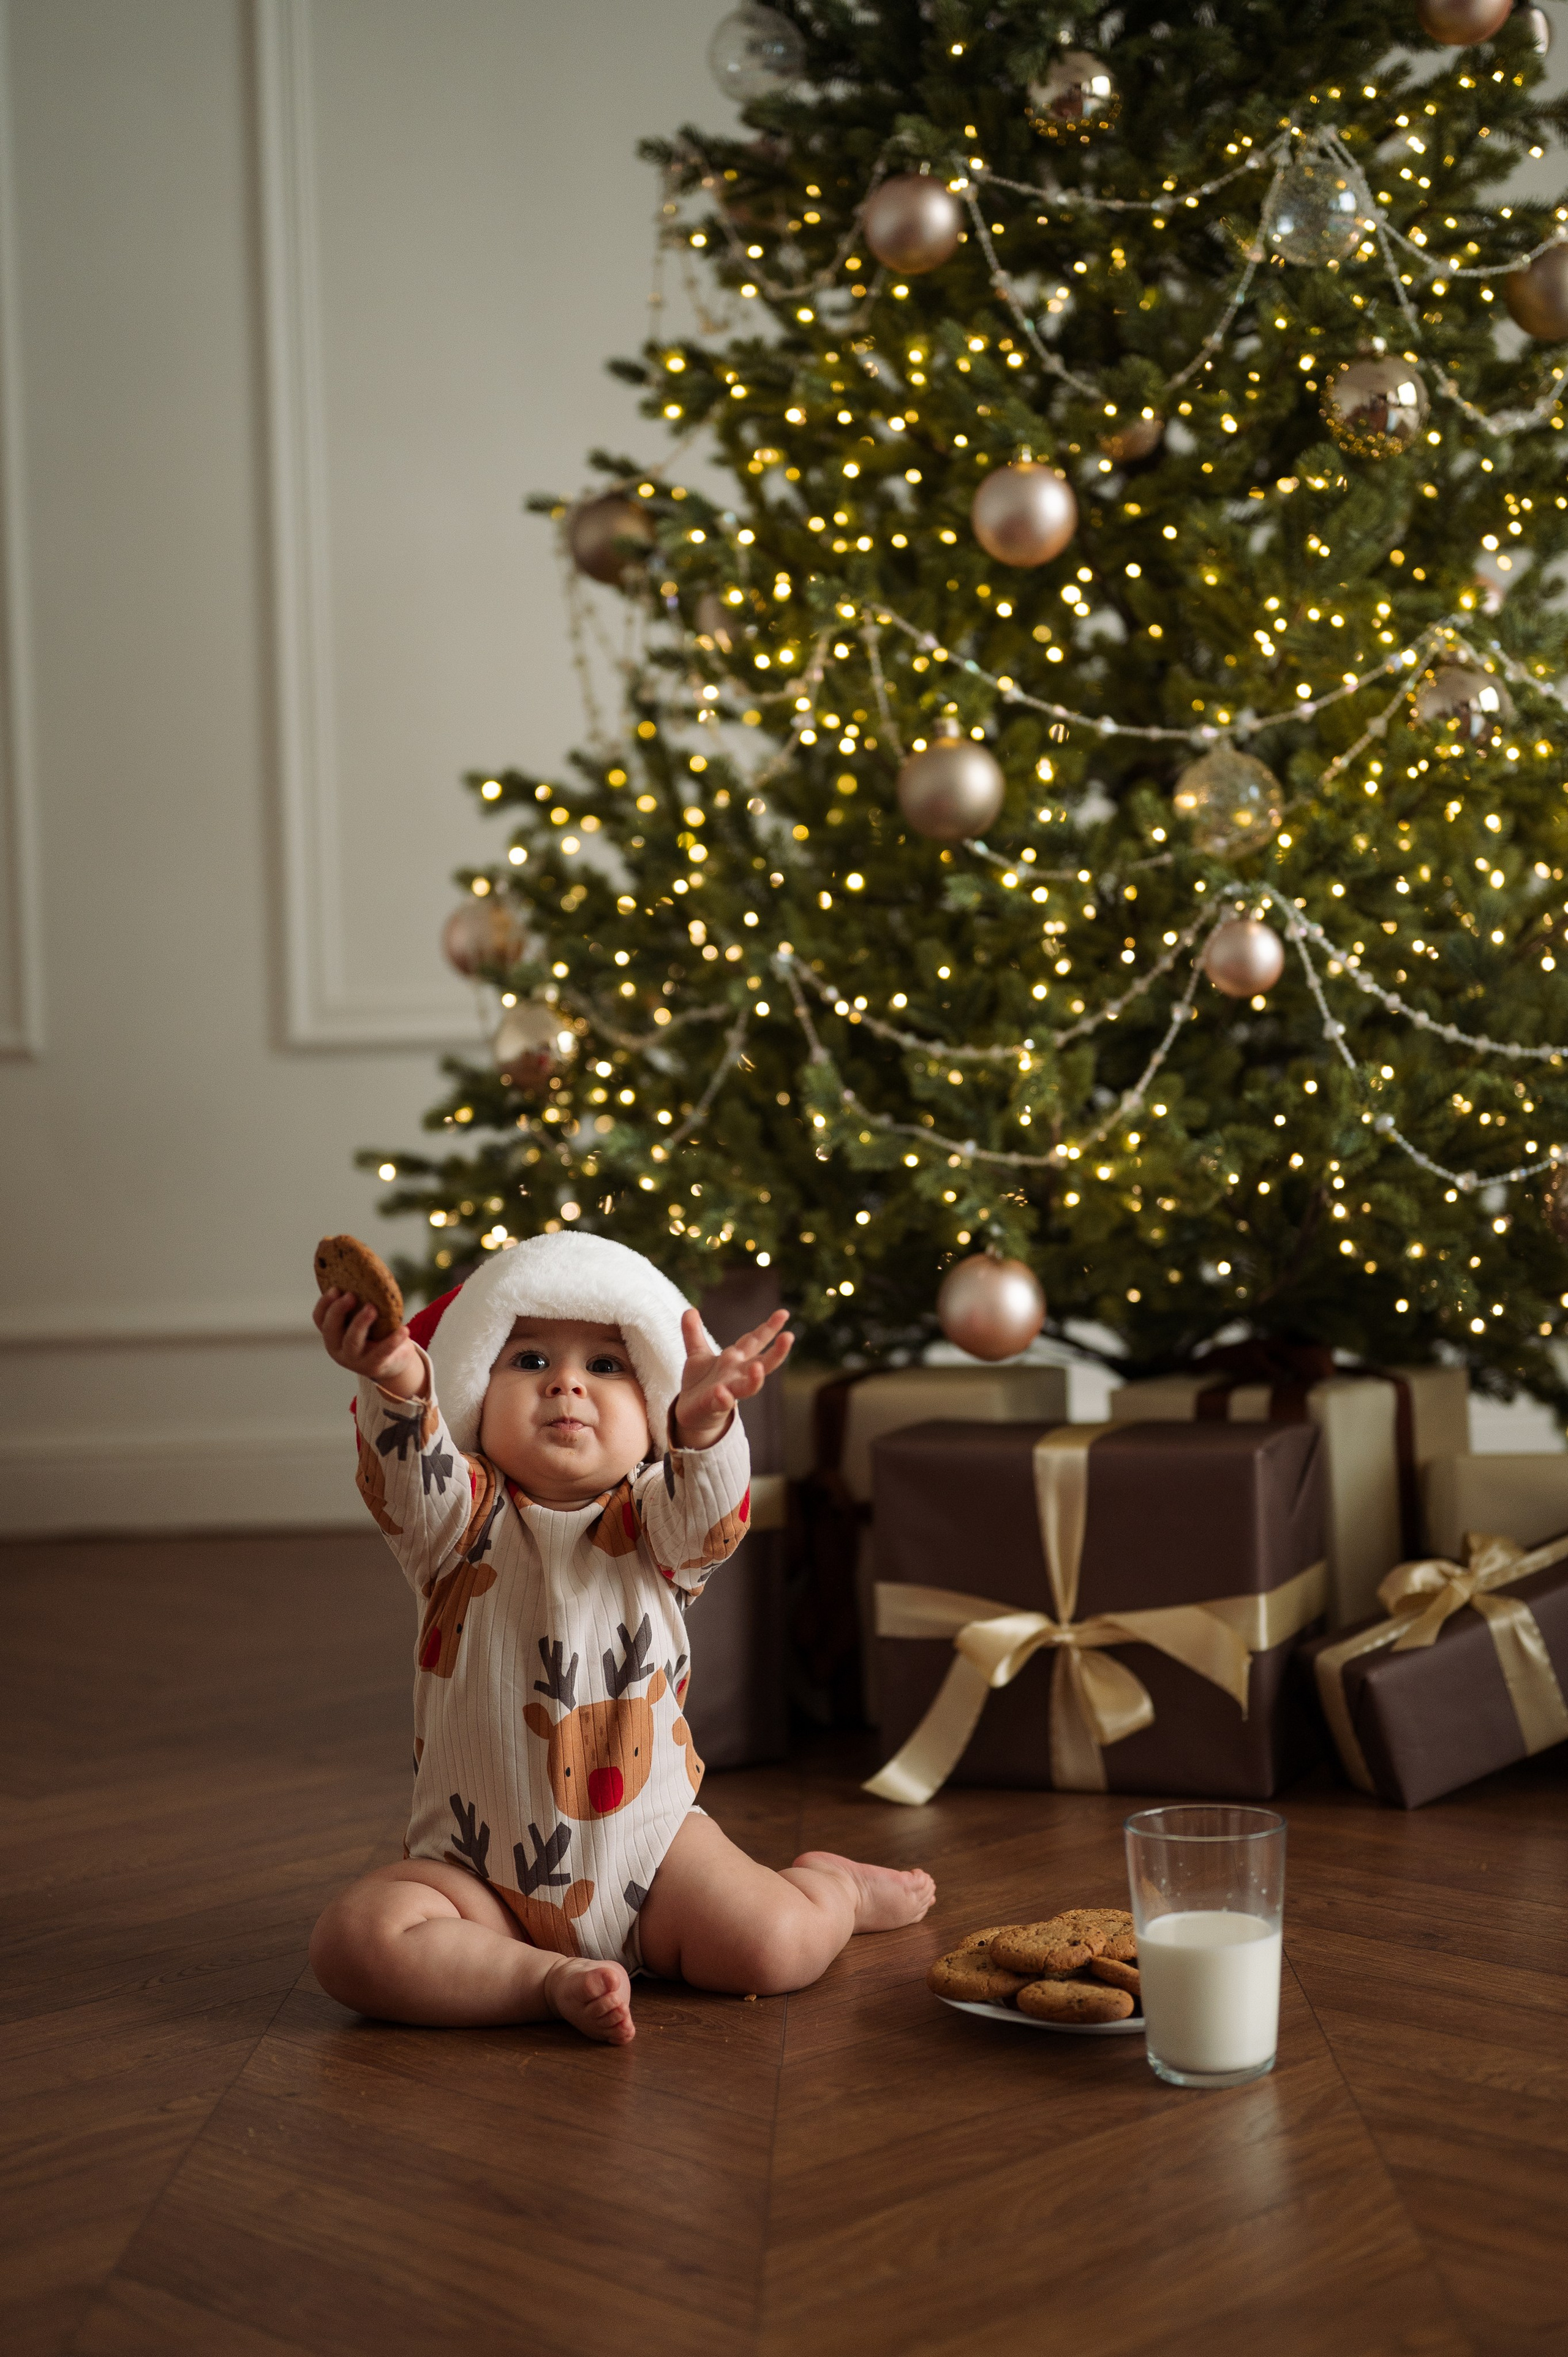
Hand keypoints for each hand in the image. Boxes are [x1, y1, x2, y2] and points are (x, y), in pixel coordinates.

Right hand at [314, 1288, 425, 1398]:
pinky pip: (381, 1352)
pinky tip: (404, 1329)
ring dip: (360, 1322)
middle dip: (338, 1310)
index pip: (319, 1318)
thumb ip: (361, 1304)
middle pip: (330, 1329)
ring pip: (352, 1341)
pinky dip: (392, 1340)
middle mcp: (338, 1348)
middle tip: (351, 1295)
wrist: (393, 1363)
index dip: (324, 1303)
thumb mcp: (365, 1320)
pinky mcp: (373, 1366)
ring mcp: (354, 1360)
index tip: (335, 1288)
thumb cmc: (377, 1334)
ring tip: (372, 1308)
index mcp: (333, 1334)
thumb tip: (368, 1274)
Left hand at [672, 1306, 792, 1449]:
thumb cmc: (701, 1383)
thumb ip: (693, 1333)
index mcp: (735, 1359)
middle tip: (789, 1337)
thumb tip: (690, 1309)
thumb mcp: (696, 1354)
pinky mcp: (714, 1405)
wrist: (690, 1412)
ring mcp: (729, 1390)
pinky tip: (721, 1392)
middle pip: (763, 1363)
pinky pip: (722, 1402)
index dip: (769, 1327)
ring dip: (755, 1378)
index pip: (755, 1341)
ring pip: (749, 1387)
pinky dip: (723, 1398)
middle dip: (777, 1352)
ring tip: (758, 1367)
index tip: (783, 1313)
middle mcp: (737, 1374)